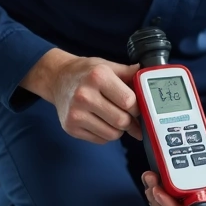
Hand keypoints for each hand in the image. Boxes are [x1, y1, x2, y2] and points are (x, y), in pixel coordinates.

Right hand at [21, 48, 142, 143]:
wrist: (57, 78)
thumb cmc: (86, 72)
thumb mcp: (107, 66)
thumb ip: (129, 73)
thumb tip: (147, 77)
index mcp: (98, 76)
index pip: (129, 102)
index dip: (138, 107)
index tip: (138, 108)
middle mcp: (84, 95)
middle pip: (121, 121)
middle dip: (130, 121)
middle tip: (130, 117)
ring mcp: (75, 113)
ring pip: (112, 134)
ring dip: (119, 130)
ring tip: (114, 118)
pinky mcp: (70, 127)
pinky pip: (100, 140)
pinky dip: (106, 134)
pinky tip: (101, 122)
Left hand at [142, 130, 205, 205]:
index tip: (160, 192)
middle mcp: (204, 201)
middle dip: (159, 200)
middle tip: (150, 179)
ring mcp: (194, 197)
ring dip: (156, 195)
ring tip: (149, 176)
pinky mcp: (187, 190)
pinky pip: (170, 197)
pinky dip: (159, 189)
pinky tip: (154, 176)